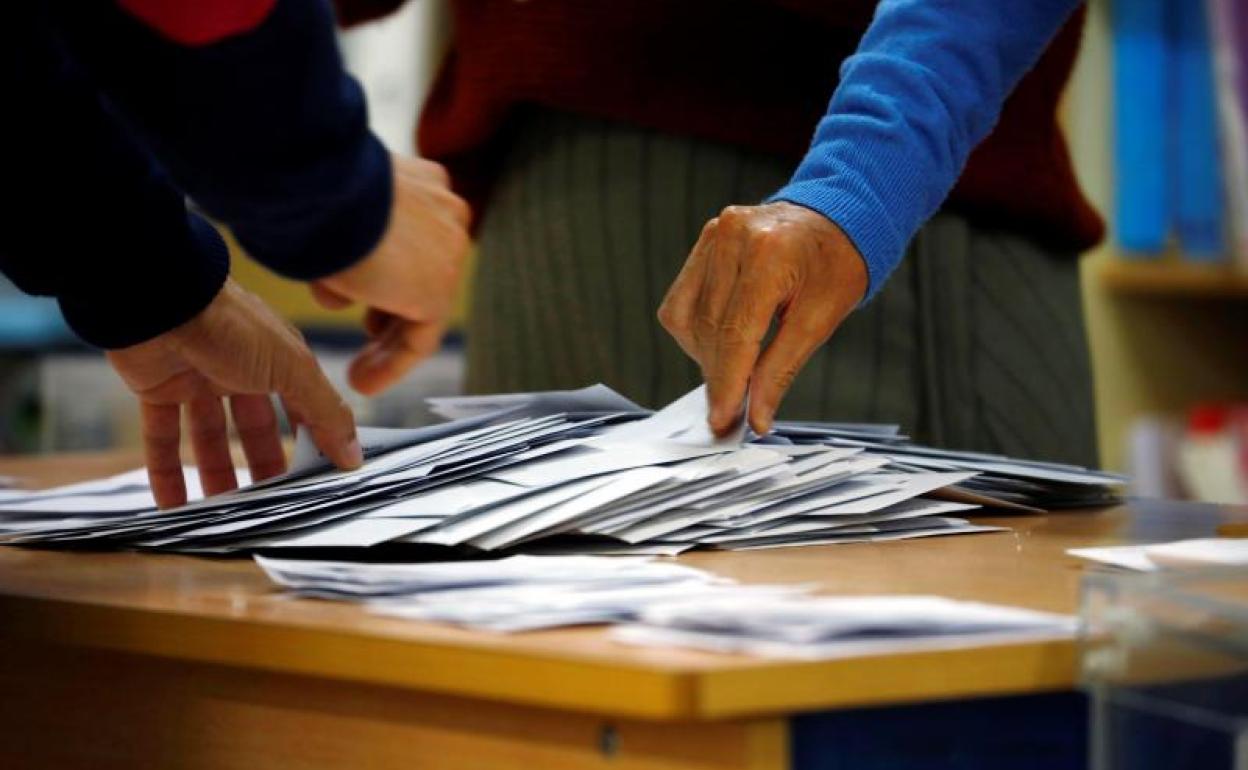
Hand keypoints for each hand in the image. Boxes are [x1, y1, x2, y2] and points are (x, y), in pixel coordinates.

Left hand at [107, 280, 360, 508]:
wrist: (161, 298)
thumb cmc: (235, 327)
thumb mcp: (294, 369)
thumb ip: (326, 412)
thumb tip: (354, 455)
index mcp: (277, 360)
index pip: (301, 409)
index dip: (312, 441)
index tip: (319, 479)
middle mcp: (239, 369)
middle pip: (253, 428)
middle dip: (262, 466)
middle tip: (269, 506)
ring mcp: (196, 379)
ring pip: (208, 436)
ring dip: (215, 474)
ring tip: (221, 514)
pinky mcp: (157, 389)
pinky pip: (161, 437)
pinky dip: (166, 470)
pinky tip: (172, 505)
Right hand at [311, 154, 470, 395]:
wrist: (323, 185)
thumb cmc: (311, 189)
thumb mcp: (332, 211)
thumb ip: (345, 242)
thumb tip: (341, 287)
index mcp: (424, 183)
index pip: (414, 238)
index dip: (389, 271)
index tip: (366, 295)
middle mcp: (444, 212)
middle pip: (422, 273)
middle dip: (392, 309)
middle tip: (371, 332)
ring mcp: (447, 251)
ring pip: (421, 306)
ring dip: (387, 342)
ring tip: (361, 372)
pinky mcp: (437, 289)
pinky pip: (420, 336)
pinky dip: (392, 361)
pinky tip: (364, 381)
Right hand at [658, 202, 867, 436]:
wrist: (838, 220)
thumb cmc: (836, 267)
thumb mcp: (820, 321)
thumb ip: (781, 369)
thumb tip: (756, 416)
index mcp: (770, 255)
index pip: (735, 333)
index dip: (727, 383)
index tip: (723, 420)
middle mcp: (735, 238)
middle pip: (710, 329)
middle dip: (718, 376)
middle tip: (729, 412)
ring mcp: (716, 235)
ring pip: (687, 318)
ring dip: (705, 356)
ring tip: (733, 372)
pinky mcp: (706, 241)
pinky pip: (682, 301)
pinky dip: (696, 331)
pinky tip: (721, 342)